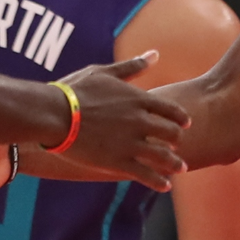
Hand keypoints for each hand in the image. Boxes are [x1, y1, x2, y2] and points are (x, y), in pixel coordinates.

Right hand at [49, 52, 187, 182]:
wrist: (54, 114)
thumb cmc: (74, 90)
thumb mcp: (104, 72)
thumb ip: (132, 66)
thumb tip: (155, 54)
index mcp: (138, 99)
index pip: (171, 110)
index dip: (181, 118)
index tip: (186, 123)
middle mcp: (139, 121)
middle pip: (170, 133)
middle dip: (177, 140)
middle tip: (177, 146)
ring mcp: (130, 142)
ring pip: (163, 156)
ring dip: (174, 164)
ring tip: (181, 169)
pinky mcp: (118, 161)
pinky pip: (145, 174)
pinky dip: (158, 181)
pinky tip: (165, 186)